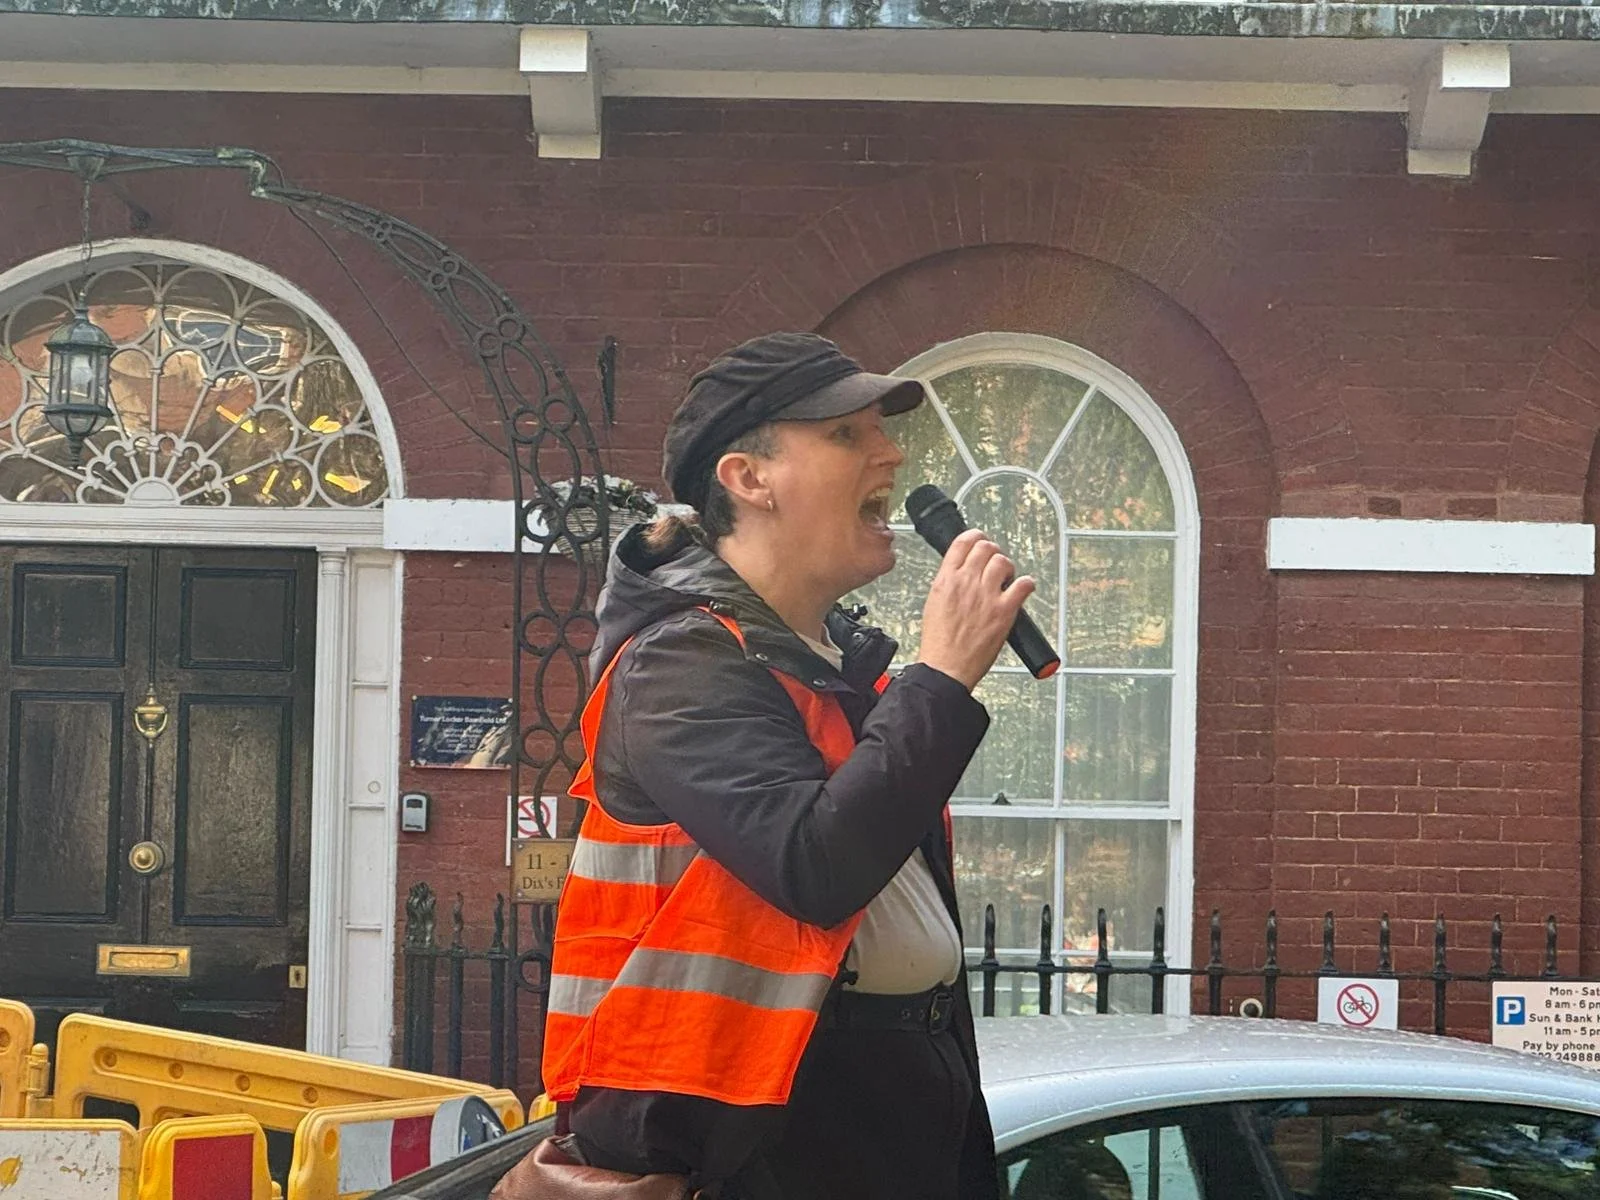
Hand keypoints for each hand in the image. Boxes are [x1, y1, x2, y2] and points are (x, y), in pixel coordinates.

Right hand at [916, 528, 1036, 690]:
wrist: (946, 668)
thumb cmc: (939, 643)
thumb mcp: (934, 603)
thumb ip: (949, 582)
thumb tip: (963, 571)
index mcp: (946, 579)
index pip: (963, 541)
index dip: (976, 537)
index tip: (981, 542)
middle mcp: (966, 583)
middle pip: (986, 547)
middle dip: (993, 552)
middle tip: (995, 564)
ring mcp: (986, 596)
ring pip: (1004, 562)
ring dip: (1008, 568)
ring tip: (1007, 579)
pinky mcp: (1004, 611)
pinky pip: (1024, 584)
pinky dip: (1027, 584)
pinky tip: (1023, 589)